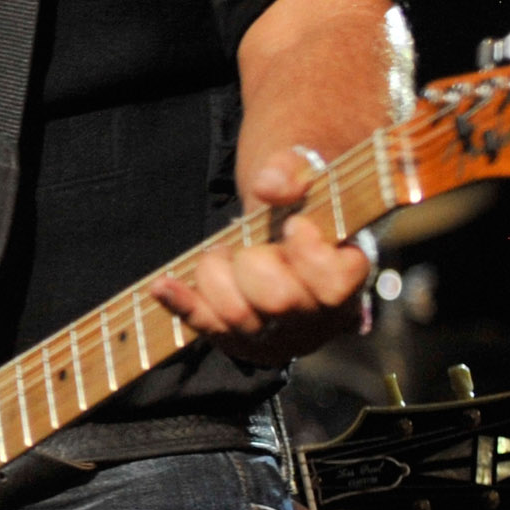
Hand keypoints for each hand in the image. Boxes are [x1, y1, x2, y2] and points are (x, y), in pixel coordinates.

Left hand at [154, 146, 371, 366]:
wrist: (283, 224)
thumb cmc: (299, 196)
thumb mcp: (303, 170)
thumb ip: (290, 170)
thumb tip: (270, 185)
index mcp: (347, 279)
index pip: (333, 283)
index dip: (308, 252)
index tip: (293, 225)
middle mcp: (317, 319)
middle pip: (279, 301)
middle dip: (253, 261)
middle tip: (250, 244)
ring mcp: (278, 336)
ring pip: (237, 317)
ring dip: (216, 275)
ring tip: (222, 253)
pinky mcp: (239, 340)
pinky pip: (206, 327)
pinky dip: (181, 304)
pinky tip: (161, 286)